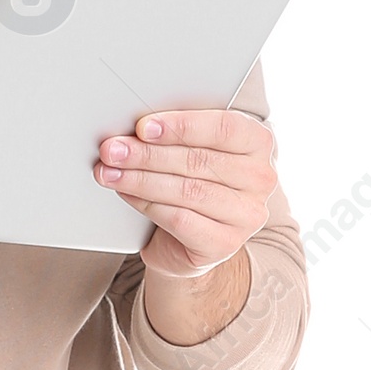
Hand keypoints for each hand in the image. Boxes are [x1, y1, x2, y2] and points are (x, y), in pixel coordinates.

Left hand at [92, 105, 276, 277]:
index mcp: (258, 142)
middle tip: (112, 149)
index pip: (224, 127)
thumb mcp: (192, 151)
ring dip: (140, 179)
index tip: (142, 126)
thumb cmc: (192, 185)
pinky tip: (126, 194)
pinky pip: (179, 219)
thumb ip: (177, 135)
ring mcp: (247, 215)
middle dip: (147, 154)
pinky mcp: (225, 244)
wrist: (189, 241)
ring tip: (109, 172)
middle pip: (198, 160)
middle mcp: (260, 178)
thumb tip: (135, 127)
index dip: (181, 125)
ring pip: (187, 190)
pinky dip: (146, 204)